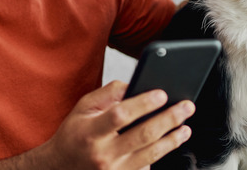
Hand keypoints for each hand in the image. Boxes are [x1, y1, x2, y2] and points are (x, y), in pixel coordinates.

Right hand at [41, 80, 193, 169]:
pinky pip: (146, 167)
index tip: (162, 93)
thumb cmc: (74, 134)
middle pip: (143, 135)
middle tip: (187, 106)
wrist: (60, 168)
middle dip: (169, 119)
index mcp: (90, 132)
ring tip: (185, 126)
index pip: (121, 115)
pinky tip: (171, 142)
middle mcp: (103, 154)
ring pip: (151, 154)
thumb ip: (108, 94)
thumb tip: (134, 84)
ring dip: (173, 139)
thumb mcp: (83, 107)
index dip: (143, 104)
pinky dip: (161, 154)